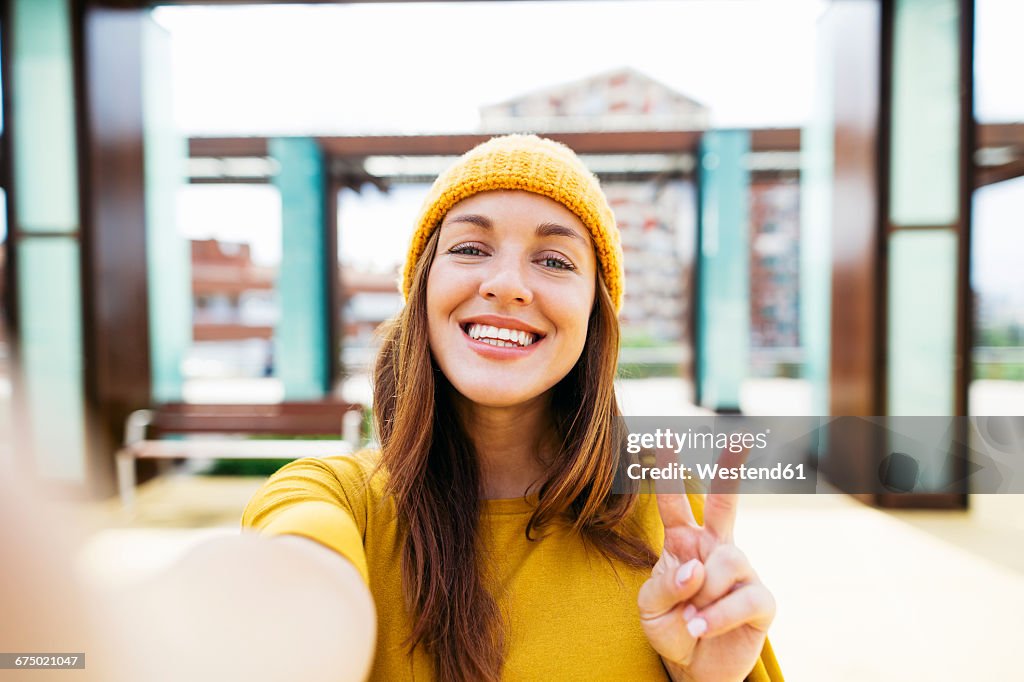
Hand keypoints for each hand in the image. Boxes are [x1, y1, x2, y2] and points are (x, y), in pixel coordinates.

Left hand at [637, 446, 775, 681]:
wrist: (693, 669)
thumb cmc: (670, 628)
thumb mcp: (649, 608)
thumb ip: (664, 585)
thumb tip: (695, 568)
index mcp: (683, 542)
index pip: (674, 503)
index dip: (667, 472)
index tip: (663, 438)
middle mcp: (715, 549)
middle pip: (725, 503)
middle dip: (731, 469)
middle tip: (738, 438)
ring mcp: (741, 573)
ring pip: (729, 560)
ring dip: (705, 591)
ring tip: (689, 619)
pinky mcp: (761, 602)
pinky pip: (744, 598)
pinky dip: (717, 615)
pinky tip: (700, 627)